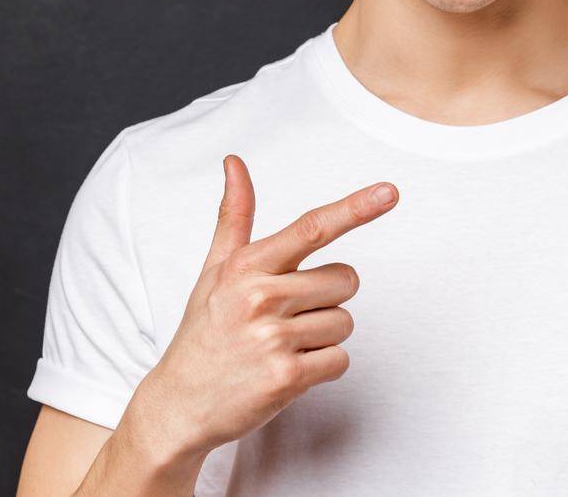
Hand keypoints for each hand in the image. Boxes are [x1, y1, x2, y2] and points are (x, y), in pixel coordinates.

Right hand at [128, 155, 399, 458]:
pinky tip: (288, 369)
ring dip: (323, 337)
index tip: (389, 192)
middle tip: (289, 315)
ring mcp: (272, 338)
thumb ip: (234, 216)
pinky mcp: (286, 377)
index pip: (311, 228)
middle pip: (345, 280)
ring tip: (282, 345)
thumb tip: (235, 162)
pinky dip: (323, 368)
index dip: (355, 209)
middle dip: (329, 298)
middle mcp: (259, 297)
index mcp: (246, 266)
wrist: (178, 404)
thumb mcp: (215, 270)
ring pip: (345, 323)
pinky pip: (340, 360)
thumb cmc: (204, 332)